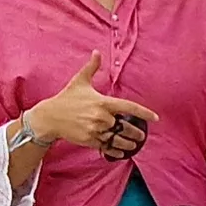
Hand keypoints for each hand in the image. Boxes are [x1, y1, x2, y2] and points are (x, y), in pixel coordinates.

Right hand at [23, 54, 156, 155]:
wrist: (50, 117)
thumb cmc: (67, 98)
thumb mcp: (79, 81)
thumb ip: (92, 67)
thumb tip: (97, 52)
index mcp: (103, 102)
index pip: (129, 107)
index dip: (144, 113)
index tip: (155, 118)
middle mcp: (101, 117)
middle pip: (126, 127)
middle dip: (136, 133)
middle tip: (141, 136)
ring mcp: (95, 130)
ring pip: (117, 140)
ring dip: (128, 144)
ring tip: (134, 145)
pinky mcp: (89, 141)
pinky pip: (106, 148)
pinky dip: (115, 152)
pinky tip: (121, 153)